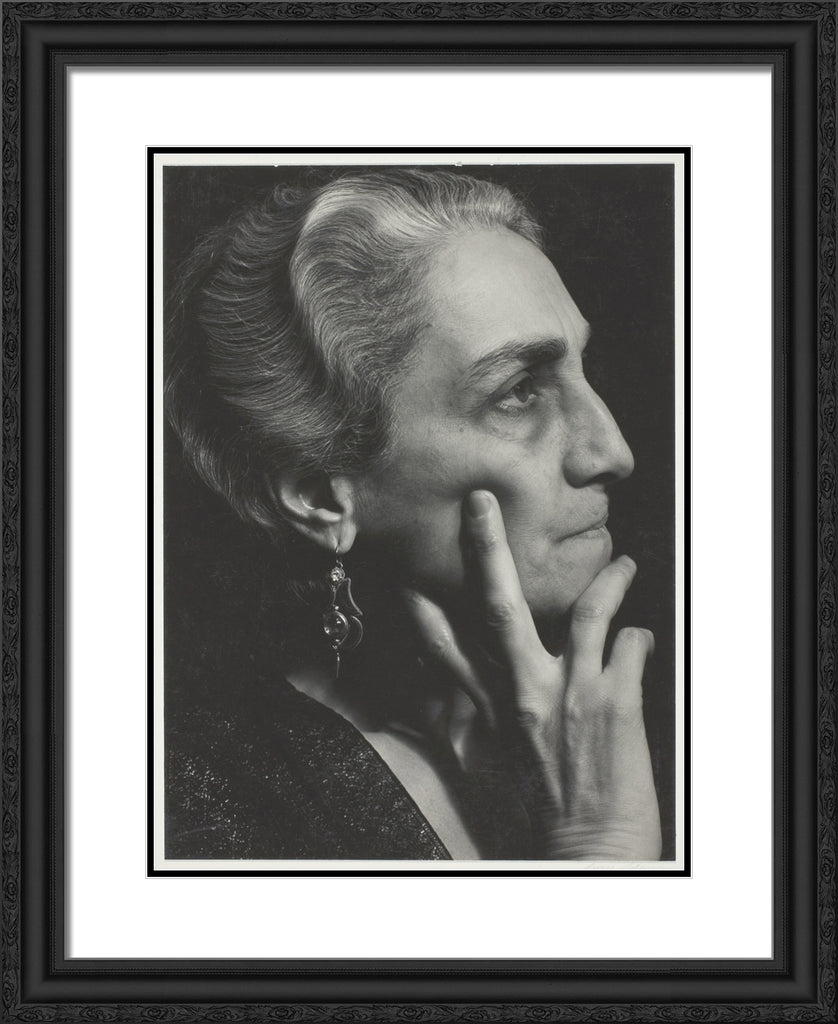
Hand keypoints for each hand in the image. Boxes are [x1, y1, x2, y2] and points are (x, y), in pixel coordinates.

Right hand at [405, 489, 660, 860]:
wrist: (588, 849)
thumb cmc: (541, 806)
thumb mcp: (492, 760)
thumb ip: (473, 715)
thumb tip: (454, 689)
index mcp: (492, 706)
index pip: (444, 645)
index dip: (422, 603)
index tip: (406, 566)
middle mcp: (526, 692)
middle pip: (501, 608)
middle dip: (489, 549)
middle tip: (483, 504)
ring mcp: (572, 694)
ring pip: (587, 612)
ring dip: (609, 581)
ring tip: (624, 564)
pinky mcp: (616, 704)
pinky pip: (633, 646)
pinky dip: (641, 634)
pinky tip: (643, 634)